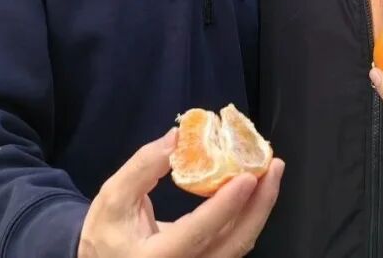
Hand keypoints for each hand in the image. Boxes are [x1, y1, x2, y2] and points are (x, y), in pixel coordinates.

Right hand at [78, 129, 283, 257]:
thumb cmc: (108, 232)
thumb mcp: (112, 198)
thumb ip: (142, 168)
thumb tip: (176, 138)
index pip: (197, 233)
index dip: (224, 206)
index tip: (248, 177)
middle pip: (233, 243)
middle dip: (259, 205)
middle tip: (274, 167)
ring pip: (240, 244)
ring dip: (260, 207)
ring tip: (272, 172)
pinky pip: (235, 241)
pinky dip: (249, 214)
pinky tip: (255, 188)